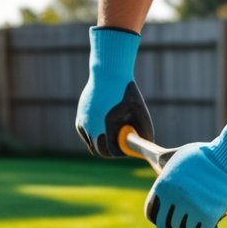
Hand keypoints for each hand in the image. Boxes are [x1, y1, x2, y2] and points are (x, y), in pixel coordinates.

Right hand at [76, 26, 152, 157]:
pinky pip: (85, 134)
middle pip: (99, 151)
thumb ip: (145, 131)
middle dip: (110, 152)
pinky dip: (93, 136)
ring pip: (91, 143)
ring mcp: (84, 122)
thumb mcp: (140, 111)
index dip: (121, 153)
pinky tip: (102, 128)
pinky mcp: (80, 118)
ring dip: (101, 143)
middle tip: (120, 146)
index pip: (112, 151)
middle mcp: (92, 126)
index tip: (128, 149)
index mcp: (107, 125)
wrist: (108, 73)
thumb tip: (146, 145)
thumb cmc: (126, 92)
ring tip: (113, 133)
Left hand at [144, 112, 226, 227]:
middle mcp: (174, 199)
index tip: (165, 226)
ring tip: (194, 227)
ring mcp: (191, 208)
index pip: (152, 215)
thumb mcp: (173, 156)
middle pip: (167, 227)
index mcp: (162, 186)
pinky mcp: (208, 216)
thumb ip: (154, 157)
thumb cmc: (200, 156)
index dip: (158, 222)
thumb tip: (129, 139)